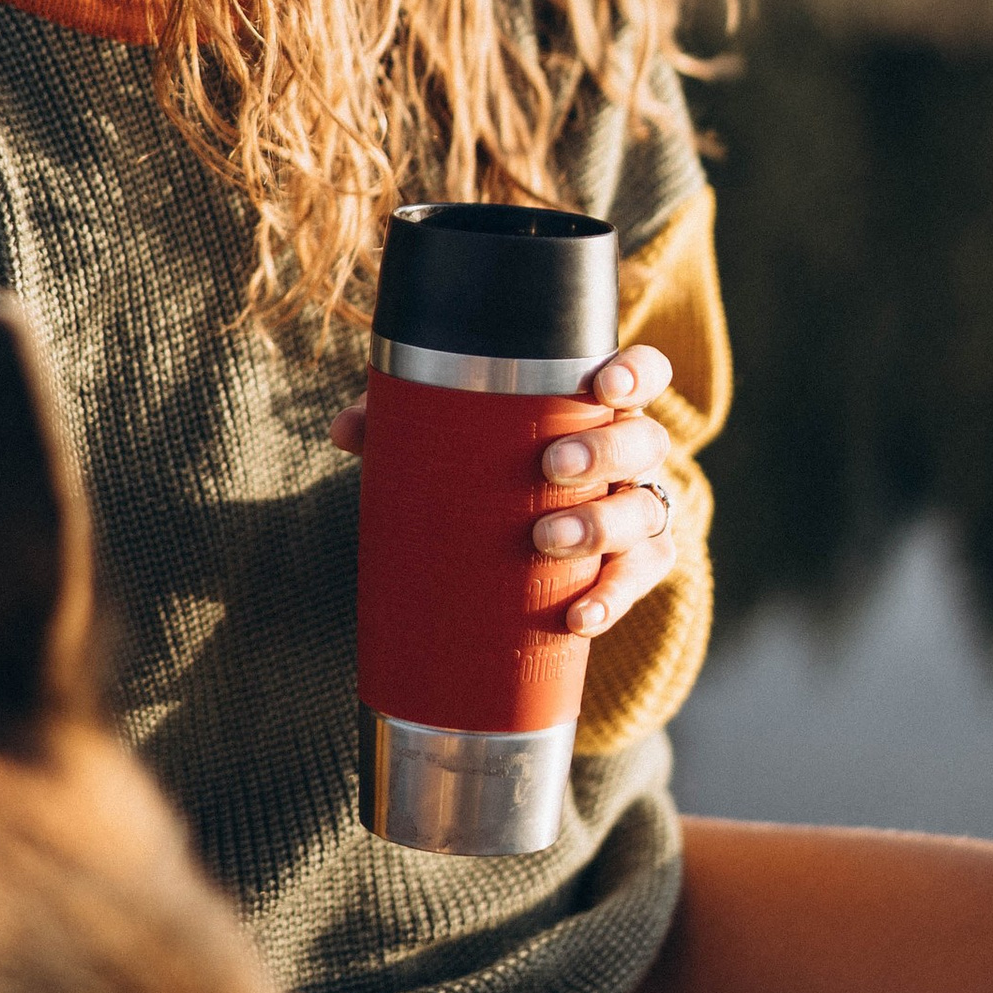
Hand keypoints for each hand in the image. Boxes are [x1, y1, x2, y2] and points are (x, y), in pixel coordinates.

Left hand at [326, 348, 678, 640]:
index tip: (602, 388)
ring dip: (603, 526)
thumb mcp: (452, 438)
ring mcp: (640, 511)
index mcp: (596, 408)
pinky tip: (578, 617)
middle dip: (605, 451)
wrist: (523, 538)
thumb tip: (345, 430)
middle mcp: (631, 455)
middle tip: (551, 466)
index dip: (634, 376)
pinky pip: (642, 579)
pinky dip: (613, 599)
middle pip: (647, 442)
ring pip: (647, 513)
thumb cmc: (493, 464)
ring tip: (545, 542)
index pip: (642, 375)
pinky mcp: (637, 566)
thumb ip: (403, 423)